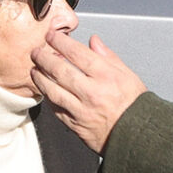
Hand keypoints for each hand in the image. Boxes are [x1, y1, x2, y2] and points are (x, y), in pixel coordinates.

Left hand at [31, 32, 145, 152]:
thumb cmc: (135, 106)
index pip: (77, 53)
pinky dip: (48, 98)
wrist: (138, 135)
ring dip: (40, 78)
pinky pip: (56, 109)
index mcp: (106, 76)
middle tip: (37, 52)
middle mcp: (92, 92)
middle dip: (44, 58)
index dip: (60, 42)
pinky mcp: (76, 125)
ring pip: (53, 90)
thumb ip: (108, 57)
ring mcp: (82, 110)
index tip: (52, 36)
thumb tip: (94, 41)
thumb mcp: (128, 75)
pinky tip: (45, 90)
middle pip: (60, 70)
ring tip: (35, 70)